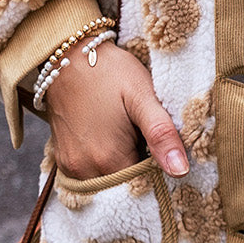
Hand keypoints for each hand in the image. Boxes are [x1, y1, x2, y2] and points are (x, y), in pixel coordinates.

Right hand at [43, 41, 188, 180]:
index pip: (144, 187)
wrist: (68, 55)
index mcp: (108, 160)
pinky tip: (113, 140)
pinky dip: (105, 164)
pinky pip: (91, 174)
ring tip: (130, 138)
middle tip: (148, 141)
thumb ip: (161, 134)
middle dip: (141, 172)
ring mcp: (71, 166)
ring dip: (123, 167)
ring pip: (108, 182)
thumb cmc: (110, 72)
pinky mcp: (63, 159)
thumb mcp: (143, 96)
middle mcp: (85, 170)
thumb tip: (180, 171)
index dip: (159, 174)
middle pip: (124, 187)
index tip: (165, 154)